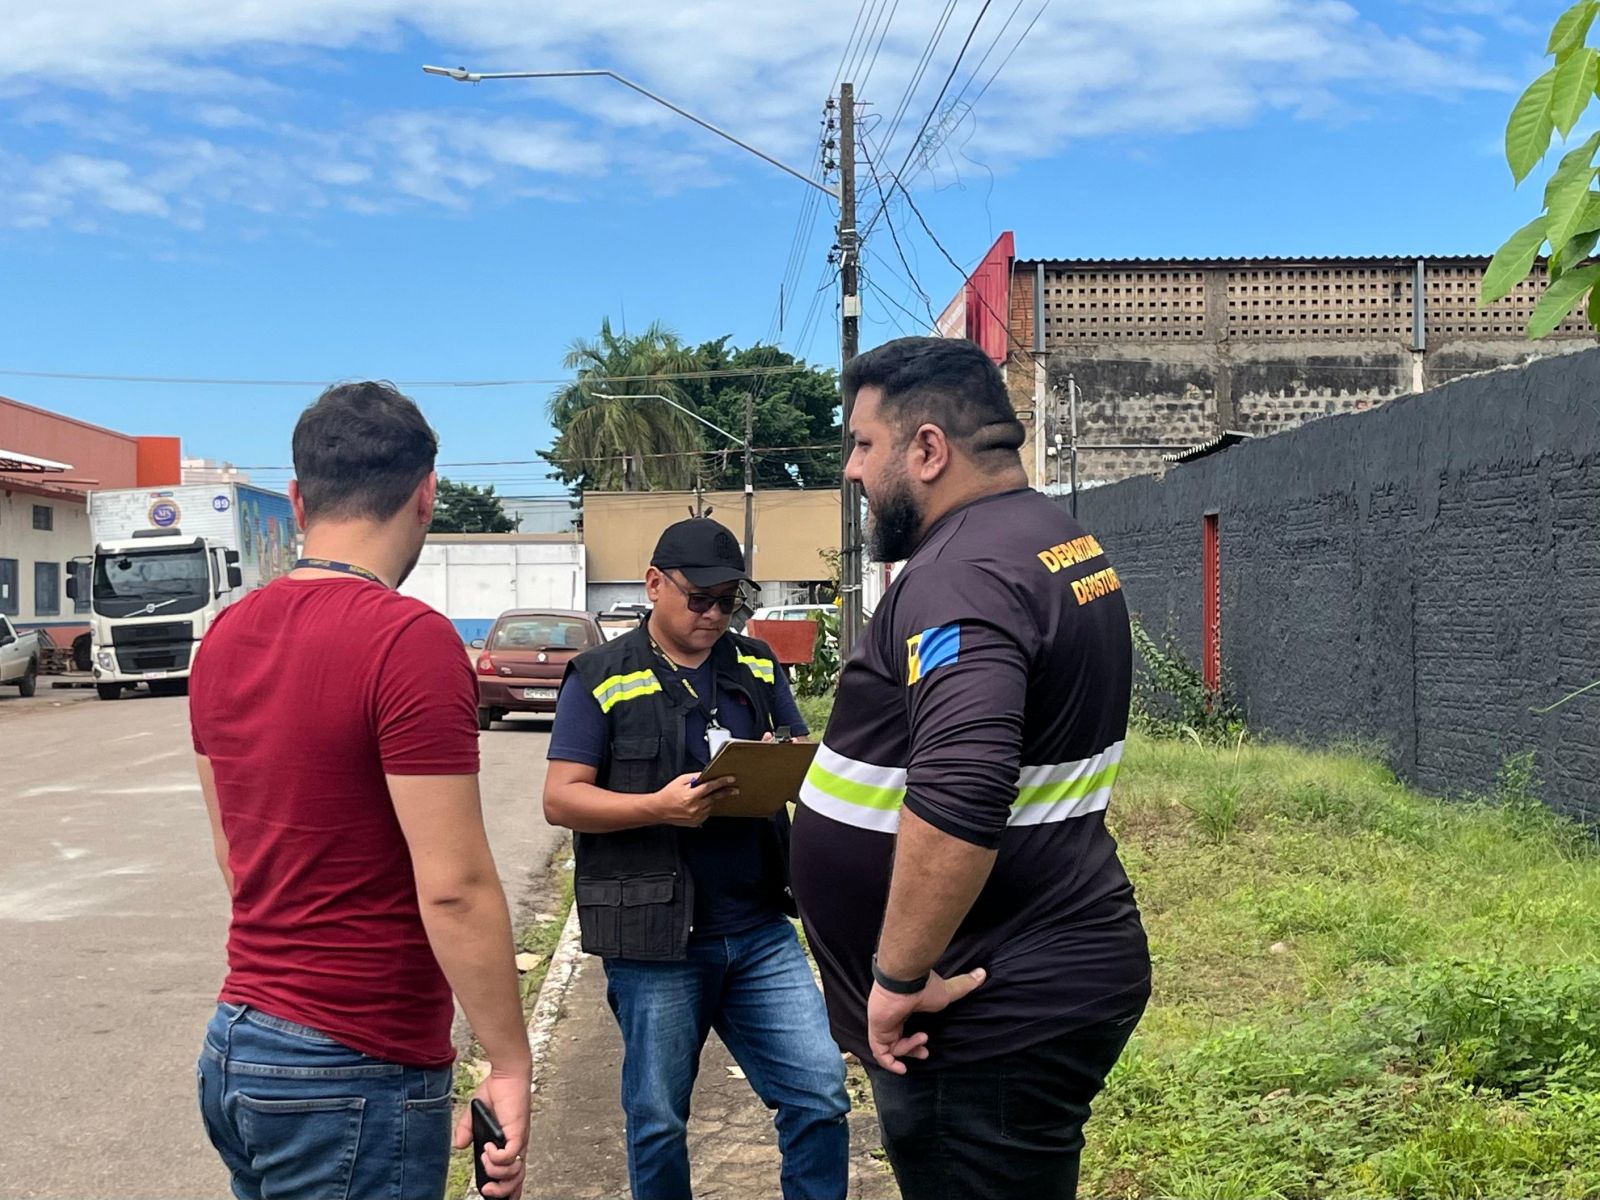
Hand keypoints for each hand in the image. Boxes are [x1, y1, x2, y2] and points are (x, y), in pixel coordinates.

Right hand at [453, 1062, 530, 1199]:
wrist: (507, 1073)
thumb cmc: (497, 1091)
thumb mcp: (476, 1114)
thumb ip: (467, 1130)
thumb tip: (459, 1145)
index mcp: (510, 1144)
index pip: (514, 1174)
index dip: (509, 1191)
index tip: (494, 1197)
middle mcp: (517, 1144)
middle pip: (517, 1180)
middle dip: (502, 1192)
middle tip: (487, 1190)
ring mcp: (518, 1139)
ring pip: (515, 1172)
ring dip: (497, 1172)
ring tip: (485, 1160)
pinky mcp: (518, 1131)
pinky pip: (510, 1155)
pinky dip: (496, 1157)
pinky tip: (487, 1147)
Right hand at [652, 772, 737, 826]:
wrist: (659, 809)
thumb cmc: (668, 794)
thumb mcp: (680, 780)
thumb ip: (695, 777)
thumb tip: (707, 775)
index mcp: (691, 795)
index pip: (710, 787)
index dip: (722, 782)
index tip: (731, 780)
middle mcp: (695, 807)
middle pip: (714, 798)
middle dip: (724, 792)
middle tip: (734, 789)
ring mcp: (696, 816)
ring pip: (711, 806)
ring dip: (711, 800)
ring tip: (701, 797)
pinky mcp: (696, 822)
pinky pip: (706, 813)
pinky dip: (705, 807)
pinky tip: (698, 804)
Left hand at [866, 967, 986, 1074]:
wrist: (905, 981)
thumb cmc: (924, 986)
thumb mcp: (948, 992)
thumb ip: (964, 985)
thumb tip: (983, 973)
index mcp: (904, 1010)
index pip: (904, 1030)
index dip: (914, 1041)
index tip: (926, 1043)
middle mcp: (891, 1018)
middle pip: (896, 1041)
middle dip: (912, 1050)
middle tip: (925, 1053)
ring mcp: (882, 1024)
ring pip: (890, 1048)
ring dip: (908, 1051)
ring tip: (921, 1040)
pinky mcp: (876, 1030)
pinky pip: (880, 1053)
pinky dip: (890, 1064)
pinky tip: (902, 1068)